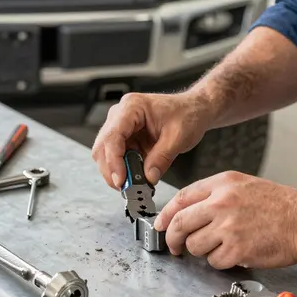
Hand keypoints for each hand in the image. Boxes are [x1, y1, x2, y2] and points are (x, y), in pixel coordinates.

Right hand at [91, 92, 211, 188]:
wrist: (193, 110)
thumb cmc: (187, 114)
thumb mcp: (178, 137)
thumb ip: (162, 158)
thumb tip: (148, 178)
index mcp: (132, 107)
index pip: (113, 136)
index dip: (113, 161)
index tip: (121, 180)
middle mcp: (120, 115)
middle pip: (103, 147)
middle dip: (112, 170)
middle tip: (126, 188)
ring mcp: (120, 126)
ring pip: (105, 154)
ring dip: (116, 172)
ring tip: (134, 184)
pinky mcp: (124, 138)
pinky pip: (116, 158)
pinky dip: (124, 170)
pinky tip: (136, 178)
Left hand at [153, 171, 296, 268]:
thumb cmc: (281, 206)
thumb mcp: (245, 186)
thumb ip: (216, 195)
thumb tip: (189, 211)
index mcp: (223, 184)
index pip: (181, 198)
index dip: (165, 215)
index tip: (160, 225)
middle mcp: (221, 203)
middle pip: (180, 223)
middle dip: (172, 238)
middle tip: (175, 247)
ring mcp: (228, 226)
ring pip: (194, 245)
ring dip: (202, 251)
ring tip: (220, 247)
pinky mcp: (236, 249)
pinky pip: (214, 261)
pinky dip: (221, 261)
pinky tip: (234, 254)